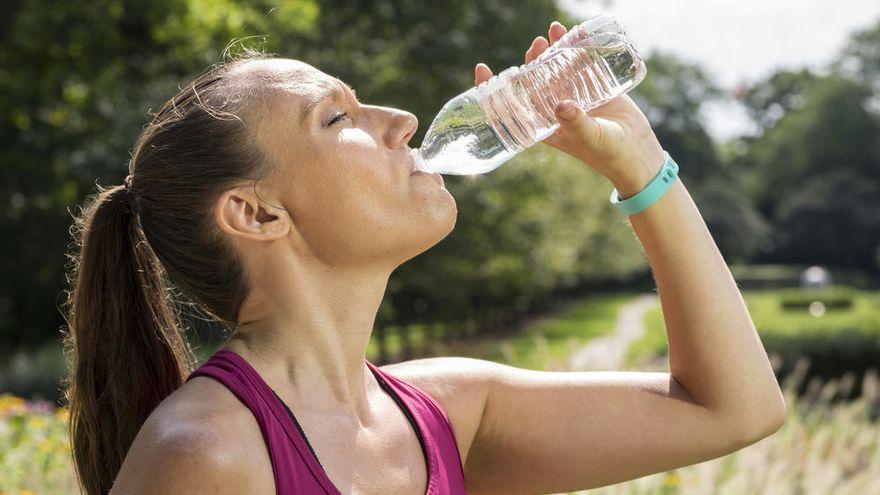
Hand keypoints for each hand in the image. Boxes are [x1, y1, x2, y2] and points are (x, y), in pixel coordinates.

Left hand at [474, 21, 665, 190]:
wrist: (636, 150)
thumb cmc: (608, 152)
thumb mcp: (590, 138)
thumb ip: (575, 123)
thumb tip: (561, 106)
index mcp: (543, 125)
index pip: (510, 105)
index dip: (492, 88)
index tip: (481, 68)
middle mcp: (554, 109)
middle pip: (533, 81)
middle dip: (530, 61)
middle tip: (535, 45)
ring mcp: (572, 96)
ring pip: (556, 69)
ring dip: (552, 51)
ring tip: (552, 32)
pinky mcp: (592, 87)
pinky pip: (580, 64)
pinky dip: (577, 48)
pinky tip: (575, 33)